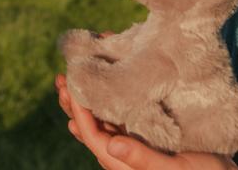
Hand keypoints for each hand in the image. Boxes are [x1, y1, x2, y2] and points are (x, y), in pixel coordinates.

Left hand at [55, 74, 237, 169]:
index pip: (91, 134)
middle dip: (77, 102)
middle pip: (92, 126)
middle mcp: (124, 154)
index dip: (77, 110)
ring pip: (105, 119)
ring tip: (80, 76)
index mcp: (123, 163)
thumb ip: (142, 159)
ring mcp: (136, 145)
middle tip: (64, 76)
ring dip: (92, 97)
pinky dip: (114, 98)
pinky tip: (113, 83)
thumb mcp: (173, 169)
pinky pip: (124, 116)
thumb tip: (110, 144)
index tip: (68, 85)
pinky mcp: (150, 137)